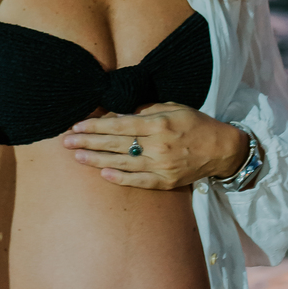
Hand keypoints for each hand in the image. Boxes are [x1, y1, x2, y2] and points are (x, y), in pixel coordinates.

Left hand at [64, 104, 247, 189]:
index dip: (96, 125)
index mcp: (159, 123)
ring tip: (77, 157)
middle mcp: (158, 145)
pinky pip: (138, 180)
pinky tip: (103, 173)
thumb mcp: (173, 107)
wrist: (221, 149)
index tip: (77, 125)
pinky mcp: (166, 181)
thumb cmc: (196, 124)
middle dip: (88, 142)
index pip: (120, 124)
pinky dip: (120, 178)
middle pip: (116, 143)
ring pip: (122, 163)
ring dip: (97, 160)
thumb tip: (121, 114)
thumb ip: (146, 110)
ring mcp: (162, 165)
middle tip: (66, 141)